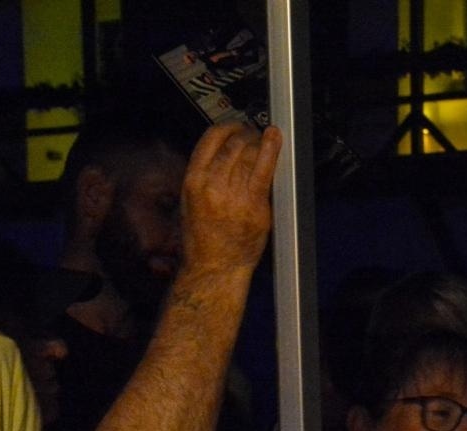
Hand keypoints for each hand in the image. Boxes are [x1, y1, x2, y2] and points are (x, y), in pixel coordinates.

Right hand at [181, 123, 282, 276]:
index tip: (237, 126)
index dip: (228, 127)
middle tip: (255, 136)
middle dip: (247, 134)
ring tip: (264, 141)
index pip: (211, 139)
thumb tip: (226, 152)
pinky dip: (271, 149)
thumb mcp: (191, 201)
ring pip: (249, 153)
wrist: (213, 268)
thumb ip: (206, 176)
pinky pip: (264, 169)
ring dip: (259, 143)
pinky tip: (275, 138)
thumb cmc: (203, 239)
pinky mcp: (253, 204)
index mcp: (193, 180)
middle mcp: (210, 184)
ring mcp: (232, 194)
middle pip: (234, 143)